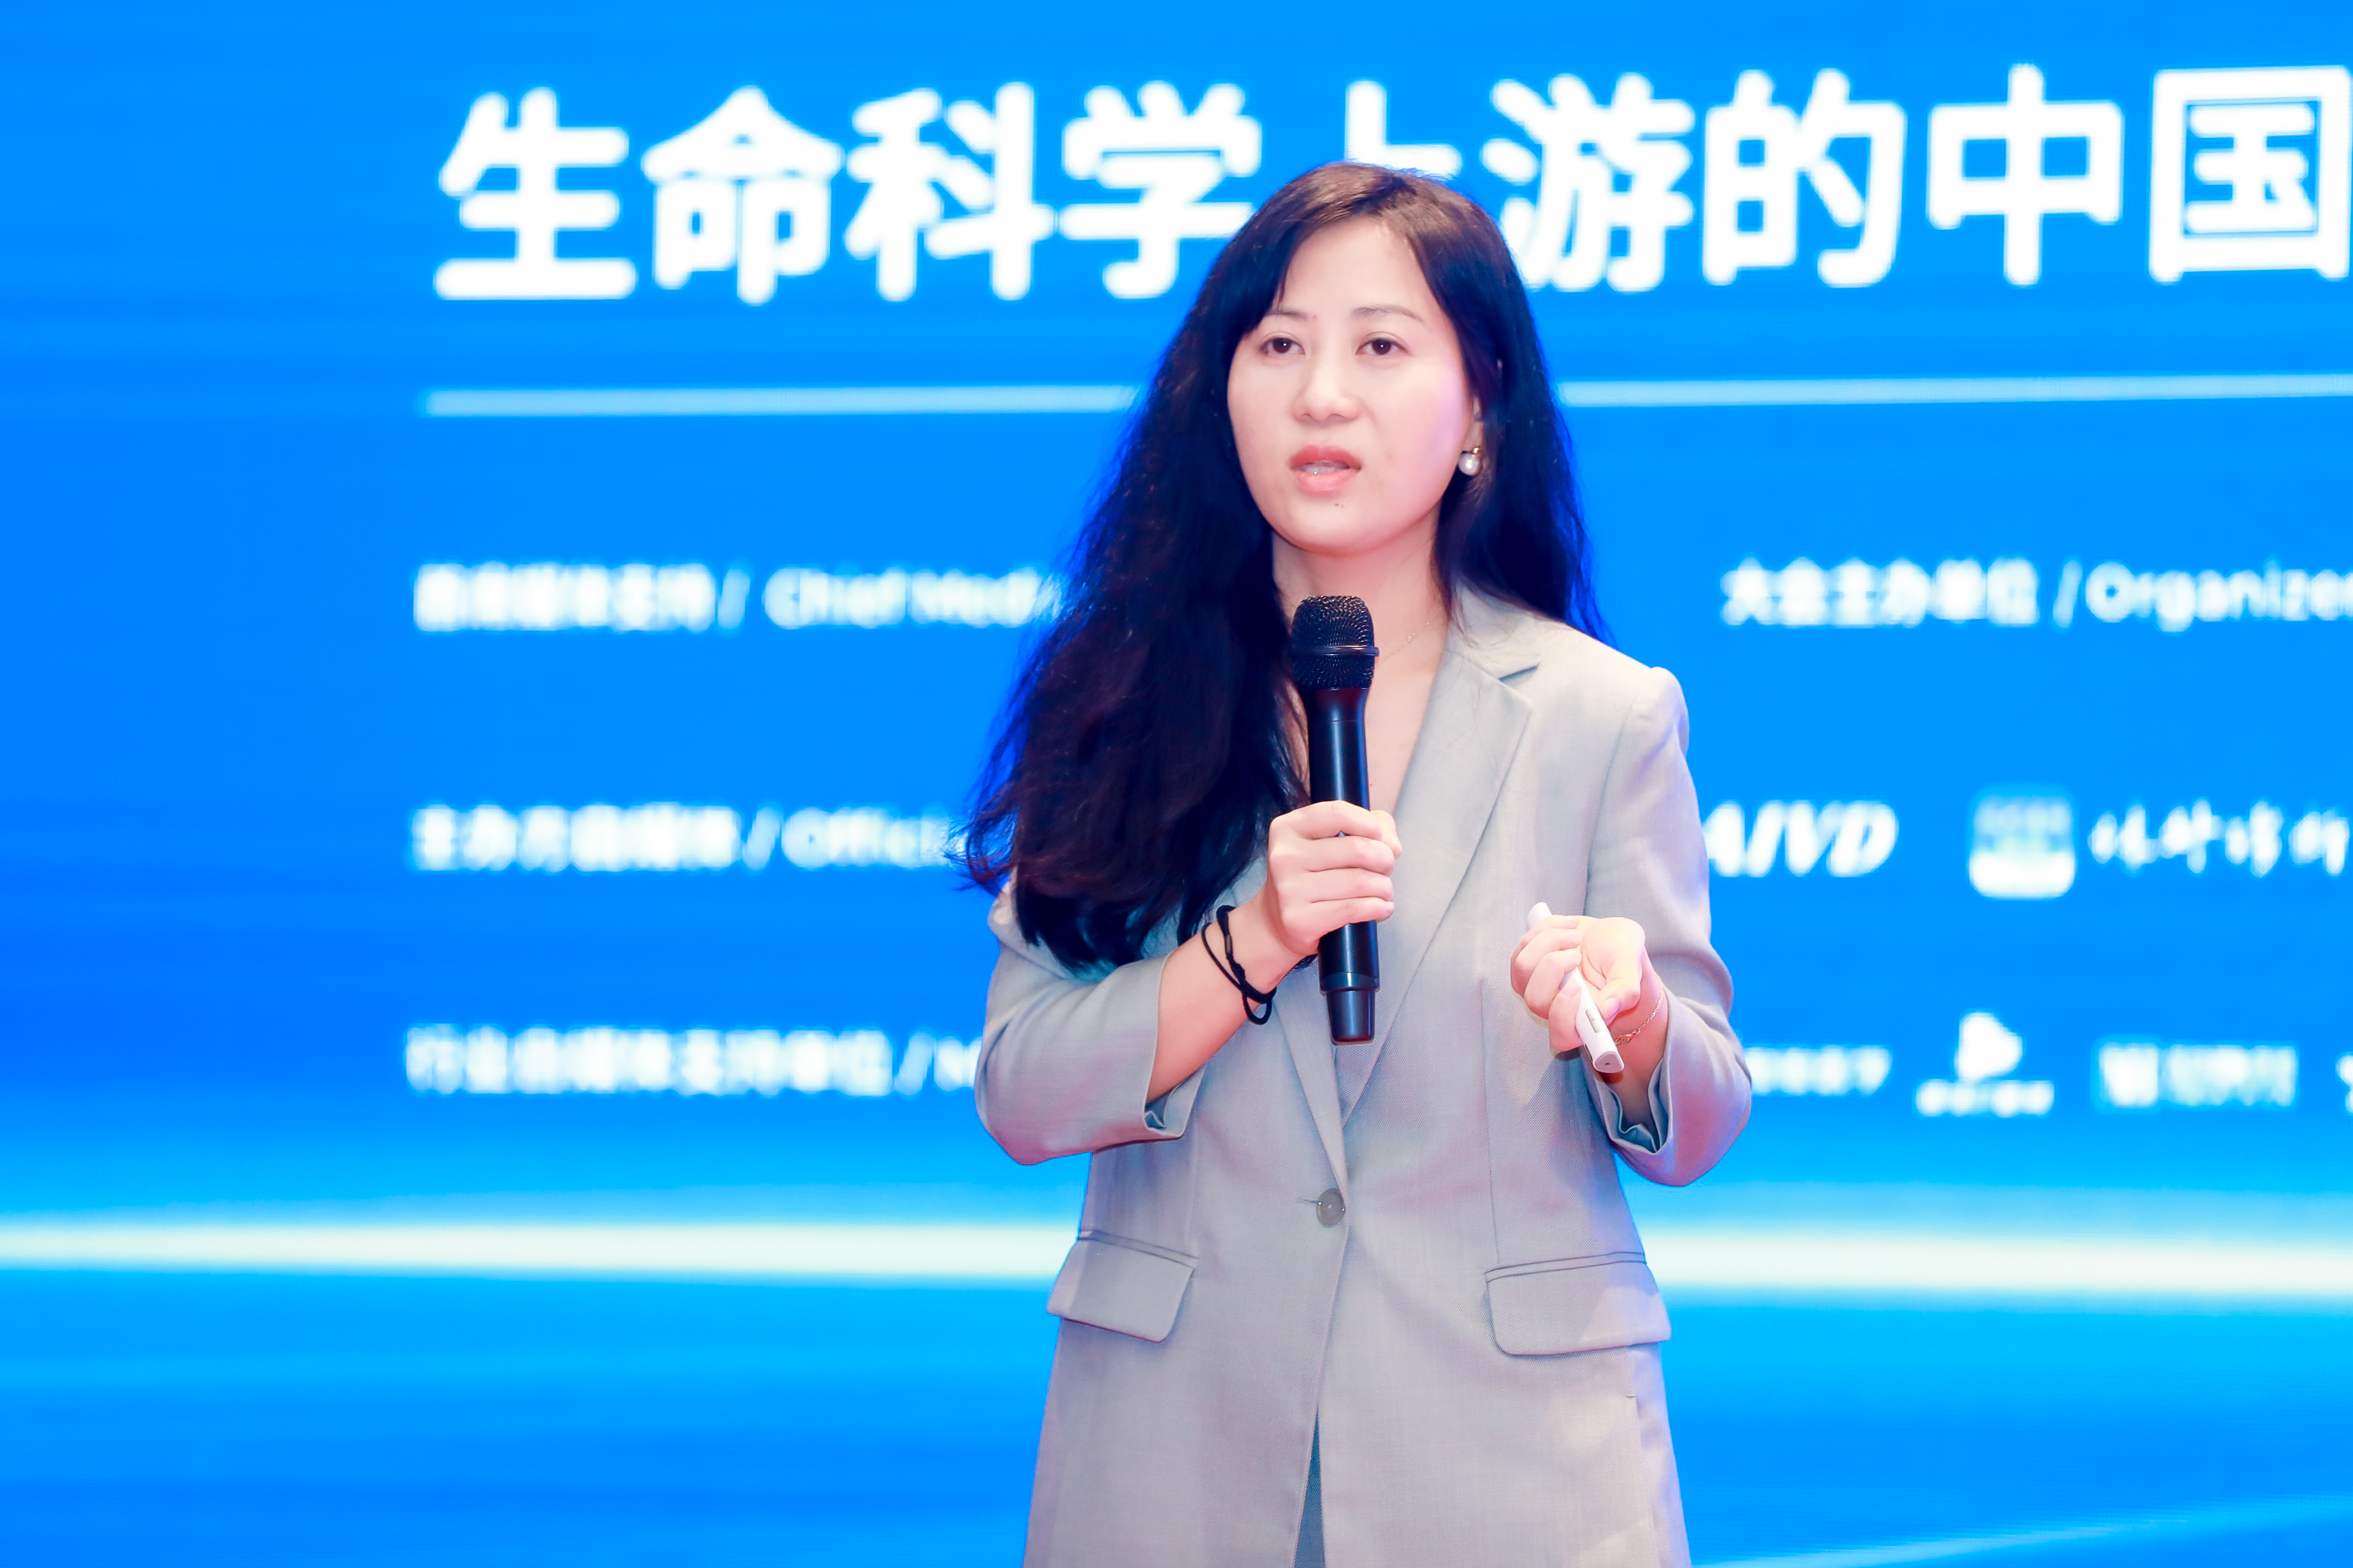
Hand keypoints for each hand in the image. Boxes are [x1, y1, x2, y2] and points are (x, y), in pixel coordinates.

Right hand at [1246, 800, 1401, 961]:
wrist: (1278, 923)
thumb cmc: (1313, 877)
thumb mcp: (1330, 841)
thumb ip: (1369, 827)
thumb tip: (1392, 845)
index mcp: (1288, 828)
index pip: (1338, 813)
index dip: (1369, 824)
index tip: (1378, 837)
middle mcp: (1284, 856)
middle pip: (1357, 849)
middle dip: (1384, 860)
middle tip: (1385, 869)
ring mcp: (1289, 889)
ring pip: (1360, 881)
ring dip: (1383, 887)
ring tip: (1382, 891)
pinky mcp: (1299, 919)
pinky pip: (1354, 909)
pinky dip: (1378, 908)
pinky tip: (1381, 907)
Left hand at [1510, 914, 1665, 1085]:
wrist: (1609, 939)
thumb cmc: (1621, 958)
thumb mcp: (1631, 967)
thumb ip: (1625, 990)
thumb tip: (1607, 1009)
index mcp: (1585, 1020)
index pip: (1563, 1036)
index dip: (1563, 1015)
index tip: (1576, 987)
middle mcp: (1556, 1008)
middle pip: (1535, 999)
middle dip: (1554, 967)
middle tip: (1577, 954)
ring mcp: (1538, 988)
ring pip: (1523, 968)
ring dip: (1549, 942)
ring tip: (1576, 934)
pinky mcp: (1528, 967)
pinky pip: (1523, 947)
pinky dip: (1544, 930)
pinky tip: (1567, 927)